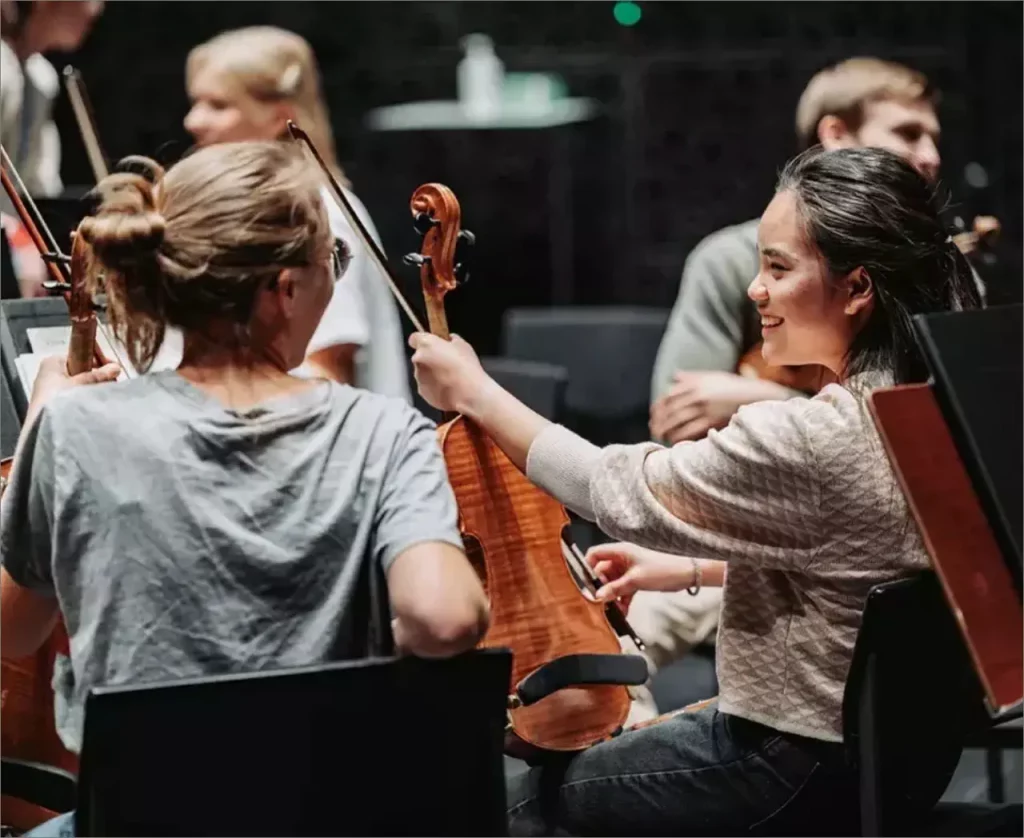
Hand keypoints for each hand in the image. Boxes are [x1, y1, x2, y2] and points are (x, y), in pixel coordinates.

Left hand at [29, 354, 120, 409]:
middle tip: (111, 383)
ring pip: (80, 383)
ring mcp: (51, 388)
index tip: (112, 367)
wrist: (43, 426)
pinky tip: (94, 403)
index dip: (98, 359)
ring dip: (93, 388)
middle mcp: (50, 372)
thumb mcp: (82, 382)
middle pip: (81, 369)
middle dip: (98, 376)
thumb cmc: (58, 399)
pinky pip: (75, 395)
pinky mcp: (54, 403)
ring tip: (104, 394)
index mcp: (53, 361)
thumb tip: (116, 367)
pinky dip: (85, 397)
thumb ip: (99, 375)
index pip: (81, 353)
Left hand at [409, 332, 489, 413]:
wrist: (467, 393)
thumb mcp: (463, 346)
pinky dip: (433, 386)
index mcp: (426, 344)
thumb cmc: (466, 368)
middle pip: (420, 356)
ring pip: (422, 371)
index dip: (423, 340)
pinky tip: (448, 387)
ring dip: (432, 373)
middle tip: (446, 362)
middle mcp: (418, 359)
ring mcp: (418, 377)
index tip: (432, 344)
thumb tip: (450, 341)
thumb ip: (452, 340)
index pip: (414, 338)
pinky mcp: (422, 391)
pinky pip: (426, 385)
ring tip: (449, 377)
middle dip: (430, 358)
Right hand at [585, 542, 696, 611]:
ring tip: (613, 610)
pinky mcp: (636, 579)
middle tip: (600, 601)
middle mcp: (622, 558)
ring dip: (612, 595)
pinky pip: (623, 589)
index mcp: (619, 551)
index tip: (587, 584)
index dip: (588, 567)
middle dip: (601, 586)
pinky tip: (623, 611)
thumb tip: (597, 596)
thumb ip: (615, 588)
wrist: (685, 574)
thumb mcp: (635, 580)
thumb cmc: (662, 570)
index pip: (595, 554)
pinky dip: (622, 599)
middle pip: (602, 571)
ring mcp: (629, 569)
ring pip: (613, 582)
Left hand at [649, 371, 790, 443]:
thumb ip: (691, 376)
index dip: (658, 407)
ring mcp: (705, 407)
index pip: (668, 395)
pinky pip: (690, 430)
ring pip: (678, 420)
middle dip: (660, 420)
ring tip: (660, 436)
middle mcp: (698, 394)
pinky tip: (674, 441)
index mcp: (695, 382)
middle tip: (653, 429)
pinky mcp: (712, 420)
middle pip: (670, 409)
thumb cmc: (733, 386)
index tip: (653, 415)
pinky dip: (680, 436)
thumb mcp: (712, 376)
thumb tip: (675, 375)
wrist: (755, 395)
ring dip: (666, 430)